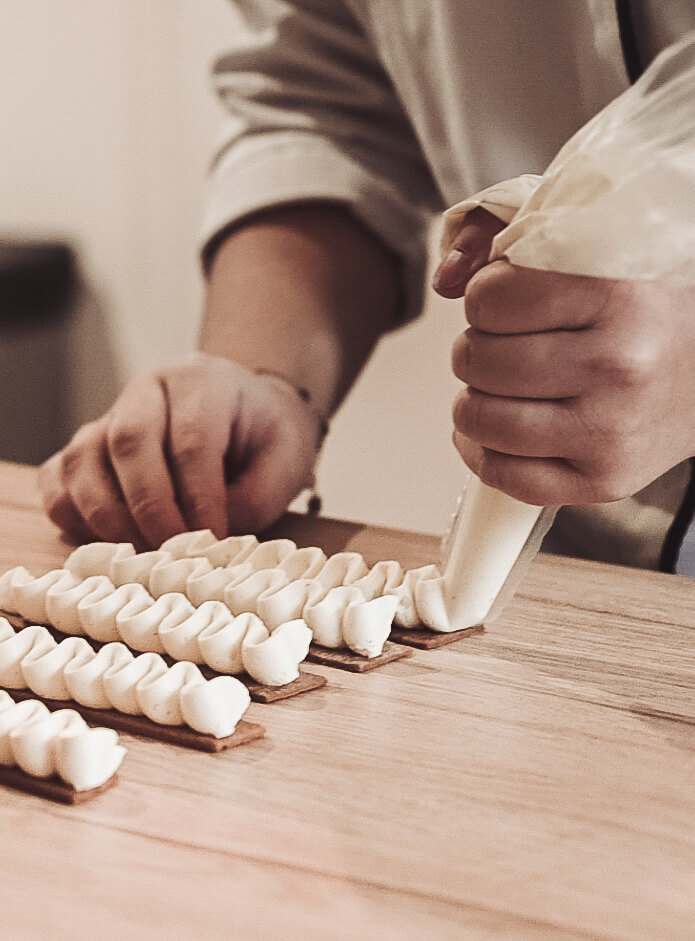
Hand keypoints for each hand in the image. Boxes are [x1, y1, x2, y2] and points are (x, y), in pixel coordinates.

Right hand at [39, 353, 323, 546]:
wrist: (249, 415)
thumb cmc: (267, 439)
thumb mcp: (286, 464)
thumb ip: (252, 500)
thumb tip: (203, 539)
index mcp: (202, 383)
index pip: (192, 441)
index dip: (199, 498)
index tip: (212, 540)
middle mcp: (147, 390)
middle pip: (129, 442)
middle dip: (149, 509)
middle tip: (173, 554)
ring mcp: (109, 416)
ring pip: (83, 460)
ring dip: (107, 517)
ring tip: (142, 554)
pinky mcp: (87, 448)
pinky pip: (58, 480)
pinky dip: (73, 516)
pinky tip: (107, 542)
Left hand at [434, 211, 694, 504]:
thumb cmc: (644, 310)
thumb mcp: (590, 252)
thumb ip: (506, 239)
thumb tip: (446, 278)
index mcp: (618, 295)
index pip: (490, 298)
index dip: (485, 296)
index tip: (507, 299)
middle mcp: (617, 365)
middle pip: (478, 360)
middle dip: (477, 348)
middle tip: (506, 345)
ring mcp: (611, 431)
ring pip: (479, 419)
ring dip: (475, 399)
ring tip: (505, 385)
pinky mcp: (603, 480)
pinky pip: (502, 475)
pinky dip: (481, 450)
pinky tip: (499, 428)